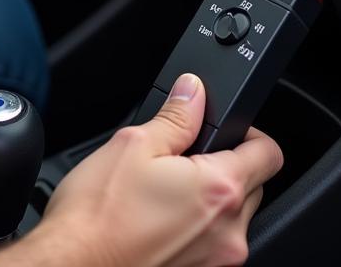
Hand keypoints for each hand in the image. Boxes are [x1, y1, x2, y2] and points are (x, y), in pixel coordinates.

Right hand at [30, 75, 281, 266]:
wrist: (71, 266)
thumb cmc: (97, 215)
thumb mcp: (134, 143)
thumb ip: (176, 115)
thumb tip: (194, 91)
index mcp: (220, 190)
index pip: (269, 153)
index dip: (249, 132)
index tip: (224, 128)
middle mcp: (229, 232)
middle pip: (253, 185)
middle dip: (225, 165)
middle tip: (181, 159)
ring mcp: (216, 261)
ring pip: (232, 216)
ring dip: (209, 199)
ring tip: (163, 191)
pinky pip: (211, 242)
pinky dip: (194, 227)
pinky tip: (157, 217)